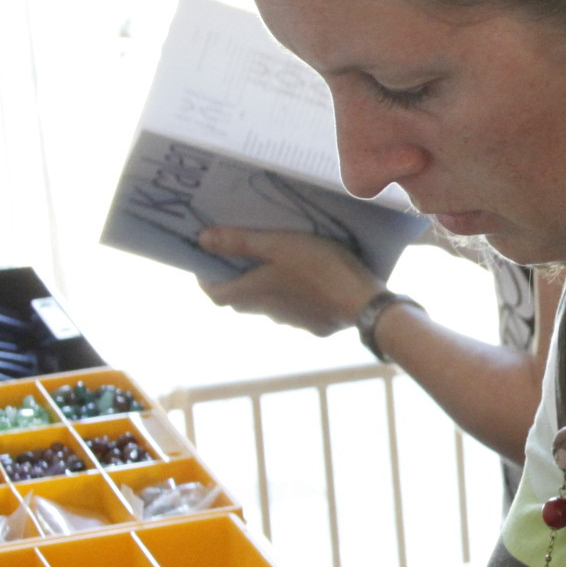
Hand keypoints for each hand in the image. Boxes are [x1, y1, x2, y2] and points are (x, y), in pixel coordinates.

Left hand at [196, 227, 383, 335]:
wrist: (364, 303)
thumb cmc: (318, 268)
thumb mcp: (278, 244)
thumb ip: (240, 242)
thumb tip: (201, 240)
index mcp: (254, 293)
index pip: (215, 293)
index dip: (206, 279)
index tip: (206, 262)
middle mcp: (267, 312)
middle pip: (241, 299)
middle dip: (236, 280)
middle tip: (242, 257)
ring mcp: (292, 323)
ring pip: (268, 306)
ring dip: (266, 289)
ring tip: (280, 265)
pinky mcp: (315, 326)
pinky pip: (295, 312)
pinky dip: (294, 299)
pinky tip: (311, 283)